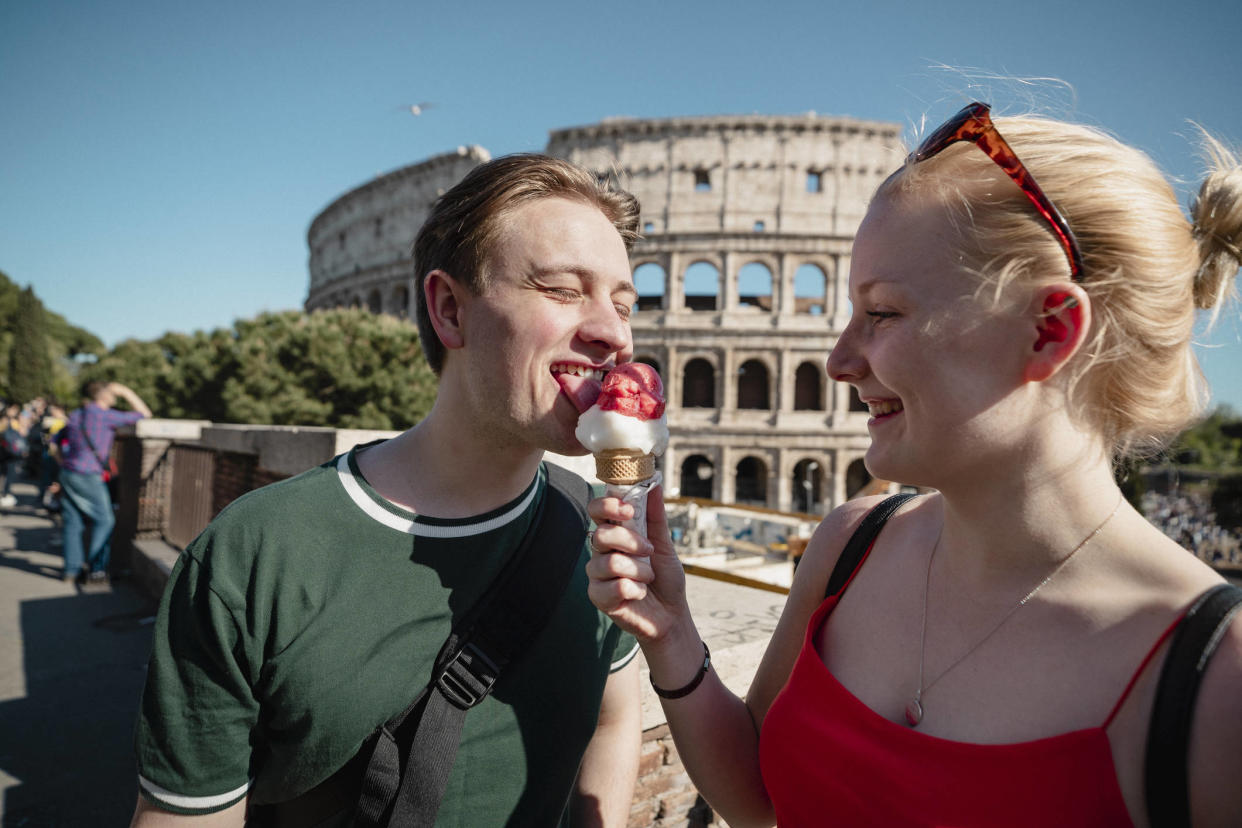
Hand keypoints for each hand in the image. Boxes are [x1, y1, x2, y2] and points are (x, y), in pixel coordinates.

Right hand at [585, 485, 689, 643]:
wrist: (671, 614)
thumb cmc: (665, 578)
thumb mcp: (663, 543)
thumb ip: (655, 516)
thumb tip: (655, 484)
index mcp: (614, 534)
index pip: (597, 510)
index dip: (608, 505)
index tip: (628, 509)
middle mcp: (601, 552)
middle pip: (601, 533)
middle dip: (631, 541)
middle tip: (648, 551)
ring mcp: (597, 575)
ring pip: (610, 562)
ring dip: (639, 571)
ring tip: (647, 578)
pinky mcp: (598, 597)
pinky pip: (614, 587)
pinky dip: (635, 590)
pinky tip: (639, 594)